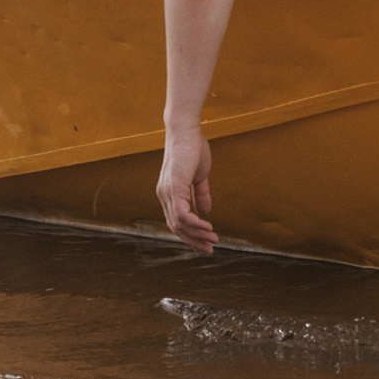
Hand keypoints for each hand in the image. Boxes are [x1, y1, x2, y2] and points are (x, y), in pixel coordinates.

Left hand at [156, 125, 215, 251]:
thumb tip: (206, 212)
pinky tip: (208, 226)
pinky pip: (183, 215)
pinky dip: (195, 224)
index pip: (177, 222)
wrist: (186, 130)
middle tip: (211, 248)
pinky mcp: (174, 188)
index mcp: (168, 194)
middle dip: (194, 240)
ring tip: (213, 238)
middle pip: (176, 228)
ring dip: (198, 234)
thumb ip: (201, 194)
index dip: (191, 234)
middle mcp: (164, 196)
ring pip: (180, 224)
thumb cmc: (192, 149)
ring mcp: (167, 192)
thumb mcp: (198, 176)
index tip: (207, 243)